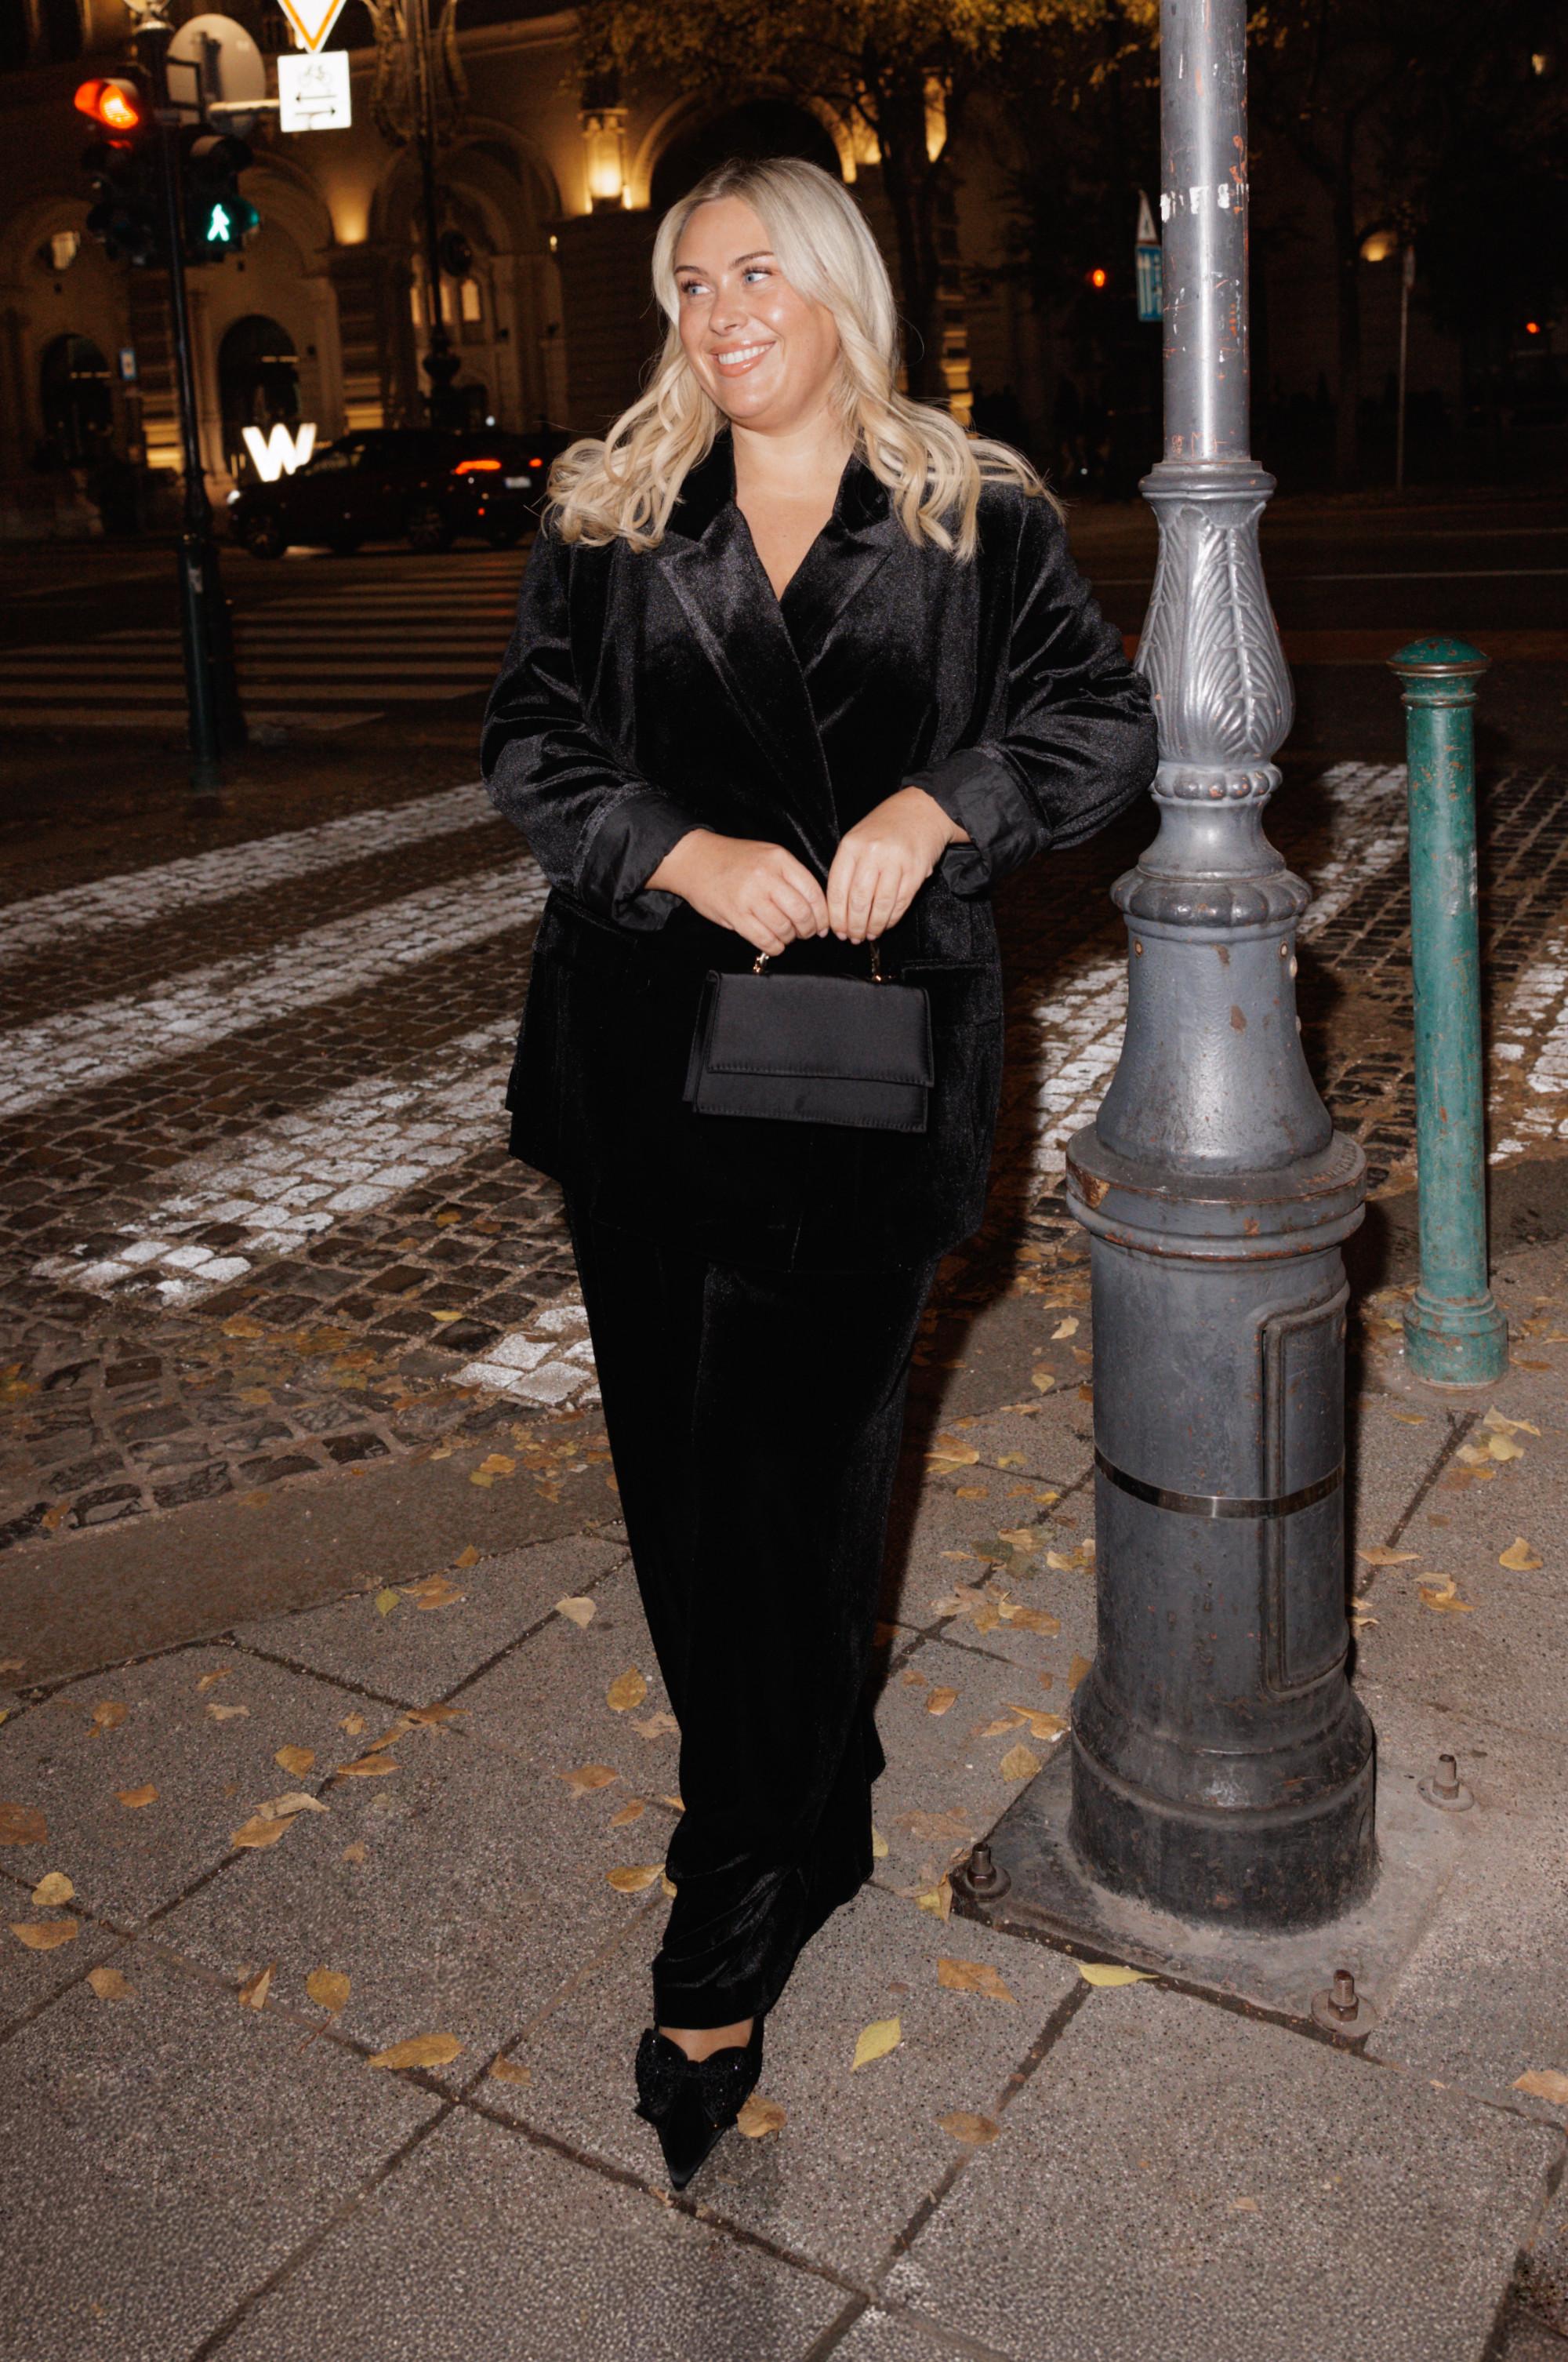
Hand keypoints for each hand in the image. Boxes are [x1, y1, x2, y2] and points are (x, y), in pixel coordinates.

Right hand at [645, 829, 829, 956]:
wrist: (695, 859)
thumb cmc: (732, 860)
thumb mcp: (767, 855)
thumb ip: (790, 876)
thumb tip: (814, 906)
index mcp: (779, 860)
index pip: (813, 892)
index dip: (822, 915)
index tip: (823, 925)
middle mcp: (766, 877)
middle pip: (802, 913)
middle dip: (808, 930)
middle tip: (805, 933)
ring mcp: (750, 896)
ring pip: (784, 928)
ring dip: (789, 938)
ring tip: (785, 935)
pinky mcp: (735, 915)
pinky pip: (764, 939)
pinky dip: (774, 947)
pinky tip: (773, 943)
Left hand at [825, 788, 968, 941]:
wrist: (922, 809)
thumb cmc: (886, 827)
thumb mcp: (858, 839)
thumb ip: (847, 869)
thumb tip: (839, 910)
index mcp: (851, 846)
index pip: (837, 890)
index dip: (836, 916)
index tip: (836, 930)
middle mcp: (872, 854)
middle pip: (858, 901)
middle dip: (854, 926)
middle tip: (853, 938)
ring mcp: (896, 862)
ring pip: (880, 905)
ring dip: (874, 926)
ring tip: (869, 935)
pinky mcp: (916, 871)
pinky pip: (901, 902)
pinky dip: (892, 919)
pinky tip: (886, 925)